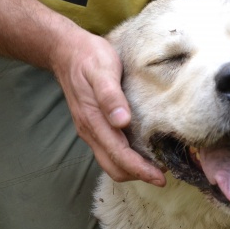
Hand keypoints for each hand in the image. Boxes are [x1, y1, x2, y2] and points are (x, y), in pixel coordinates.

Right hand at [51, 30, 165, 184]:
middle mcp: (91, 131)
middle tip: (164, 175)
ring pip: (112, 162)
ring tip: (157, 165)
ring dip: (133, 169)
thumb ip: (111, 96)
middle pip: (114, 167)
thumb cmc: (89, 58)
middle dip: (139, 175)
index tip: (161, 177)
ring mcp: (91, 130)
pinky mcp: (95, 127)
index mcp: (93, 120)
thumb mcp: (103, 70)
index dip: (140, 169)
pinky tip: (144, 151)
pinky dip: (128, 158)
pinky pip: (111, 151)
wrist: (66, 51)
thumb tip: (122, 121)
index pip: (119, 155)